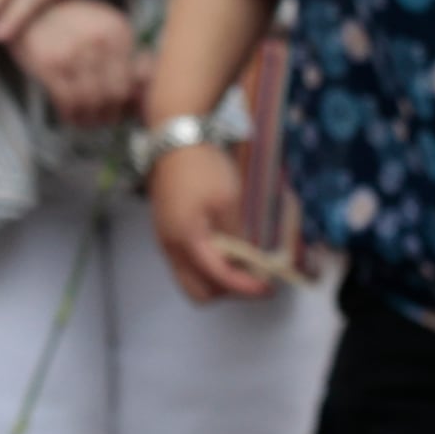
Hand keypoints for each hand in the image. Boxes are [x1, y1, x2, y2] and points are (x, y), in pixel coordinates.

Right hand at [14, 0, 138, 126]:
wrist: (28, 5)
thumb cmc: (71, 22)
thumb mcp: (104, 28)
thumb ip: (125, 55)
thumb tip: (145, 90)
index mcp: (119, 31)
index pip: (134, 80)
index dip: (131, 103)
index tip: (124, 111)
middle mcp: (100, 41)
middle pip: (115, 93)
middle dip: (112, 114)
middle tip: (104, 120)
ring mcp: (73, 51)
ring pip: (92, 100)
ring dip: (91, 118)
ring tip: (87, 122)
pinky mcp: (48, 62)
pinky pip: (67, 99)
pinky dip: (71, 114)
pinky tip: (70, 117)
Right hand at [143, 141, 275, 301]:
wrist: (175, 141)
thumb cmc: (203, 168)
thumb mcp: (229, 200)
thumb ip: (237, 236)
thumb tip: (248, 262)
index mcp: (186, 238)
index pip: (218, 278)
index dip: (246, 287)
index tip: (269, 288)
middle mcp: (170, 246)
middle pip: (199, 291)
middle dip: (229, 291)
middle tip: (256, 278)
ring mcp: (166, 241)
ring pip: (191, 280)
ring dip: (218, 281)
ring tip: (245, 265)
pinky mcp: (167, 234)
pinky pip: (187, 265)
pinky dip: (208, 267)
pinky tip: (229, 252)